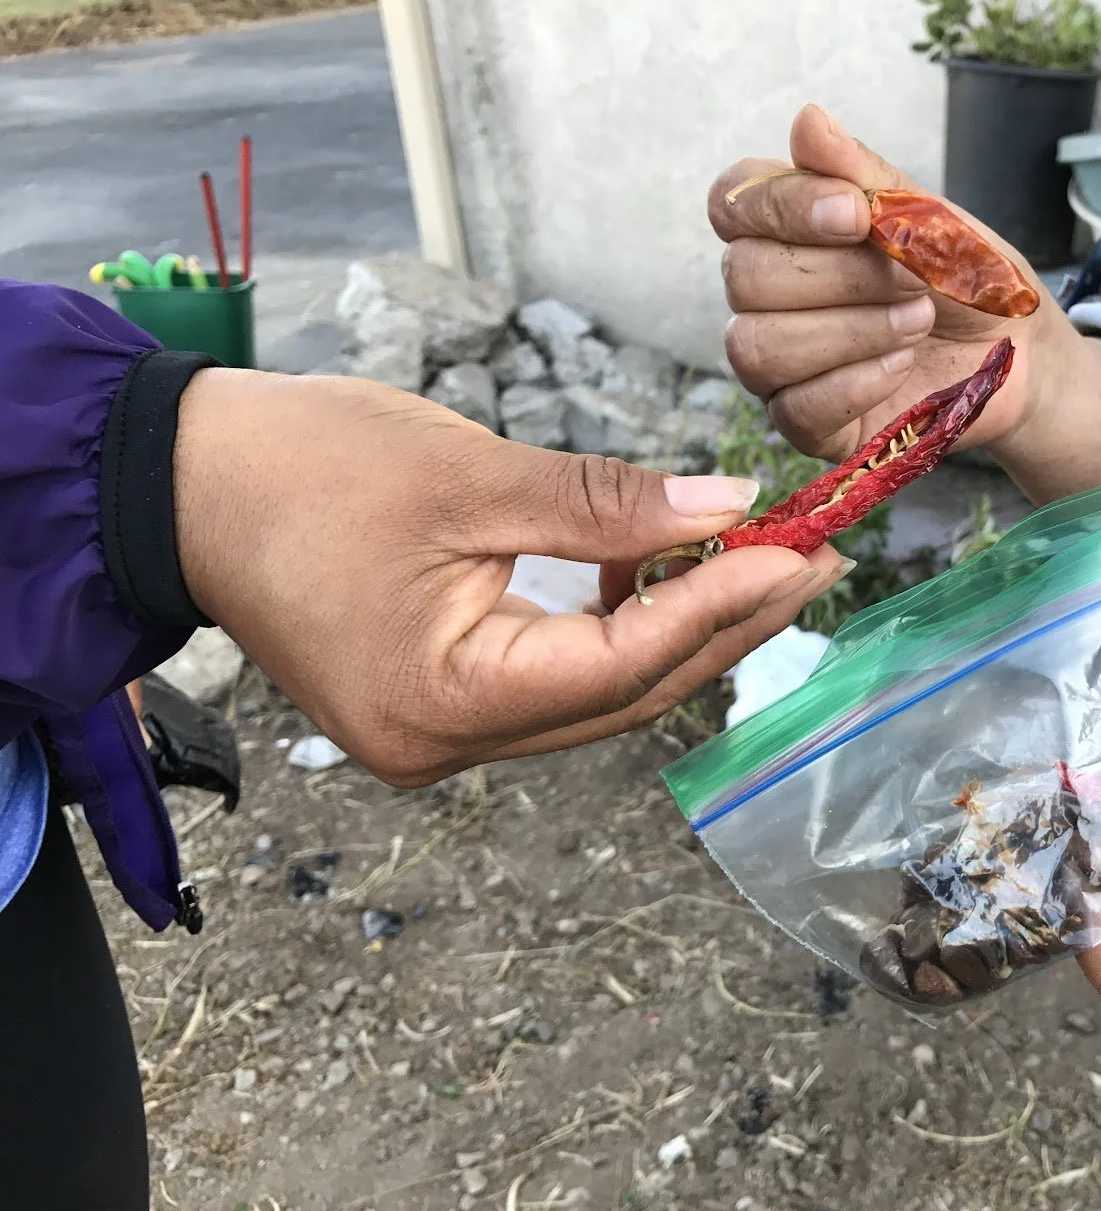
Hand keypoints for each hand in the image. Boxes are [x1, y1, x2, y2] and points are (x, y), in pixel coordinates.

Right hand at [173, 369, 844, 786]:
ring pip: (598, 694)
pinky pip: (555, 679)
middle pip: (623, 695)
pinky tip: (655, 565)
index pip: (618, 666)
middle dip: (724, 625)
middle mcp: (444, 744)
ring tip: (760, 556)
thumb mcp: (468, 472)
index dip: (719, 607)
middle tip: (814, 560)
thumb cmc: (299, 467)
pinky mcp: (437, 704)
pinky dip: (615, 625)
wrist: (175, 483)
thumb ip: (605, 504)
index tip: (799, 551)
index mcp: (439, 703)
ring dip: (680, 626)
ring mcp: (438, 734)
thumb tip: (729, 507)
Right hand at [709, 104, 1066, 461]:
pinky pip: (795, 409)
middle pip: (743, 278)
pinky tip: (902, 365)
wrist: (1019, 349)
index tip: (858, 213)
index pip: (732, 204)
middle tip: (913, 276)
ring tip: (917, 320)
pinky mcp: (806, 422)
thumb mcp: (926, 214)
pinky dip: (858, 381)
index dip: (783, 208)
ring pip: (758, 346)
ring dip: (851, 330)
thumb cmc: (965, 274)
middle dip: (839, 275)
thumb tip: (806, 120)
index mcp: (784, 229)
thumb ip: (864, 174)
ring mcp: (780, 363)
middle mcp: (766, 295)